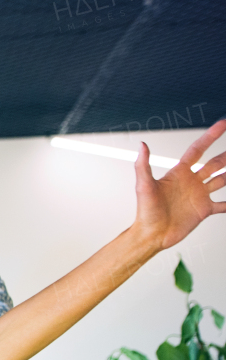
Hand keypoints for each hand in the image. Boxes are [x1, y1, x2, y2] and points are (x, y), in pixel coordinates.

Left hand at [132, 119, 225, 250]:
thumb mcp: (143, 186)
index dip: (210, 136)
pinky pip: (224, 204)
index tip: (223, 124)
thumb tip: (142, 145)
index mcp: (179, 173)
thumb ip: (143, 165)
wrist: (152, 235)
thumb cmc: (146, 212)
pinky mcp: (204, 209)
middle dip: (225, 155)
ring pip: (222, 179)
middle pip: (214, 163)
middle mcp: (191, 182)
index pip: (197, 149)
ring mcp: (199, 195)